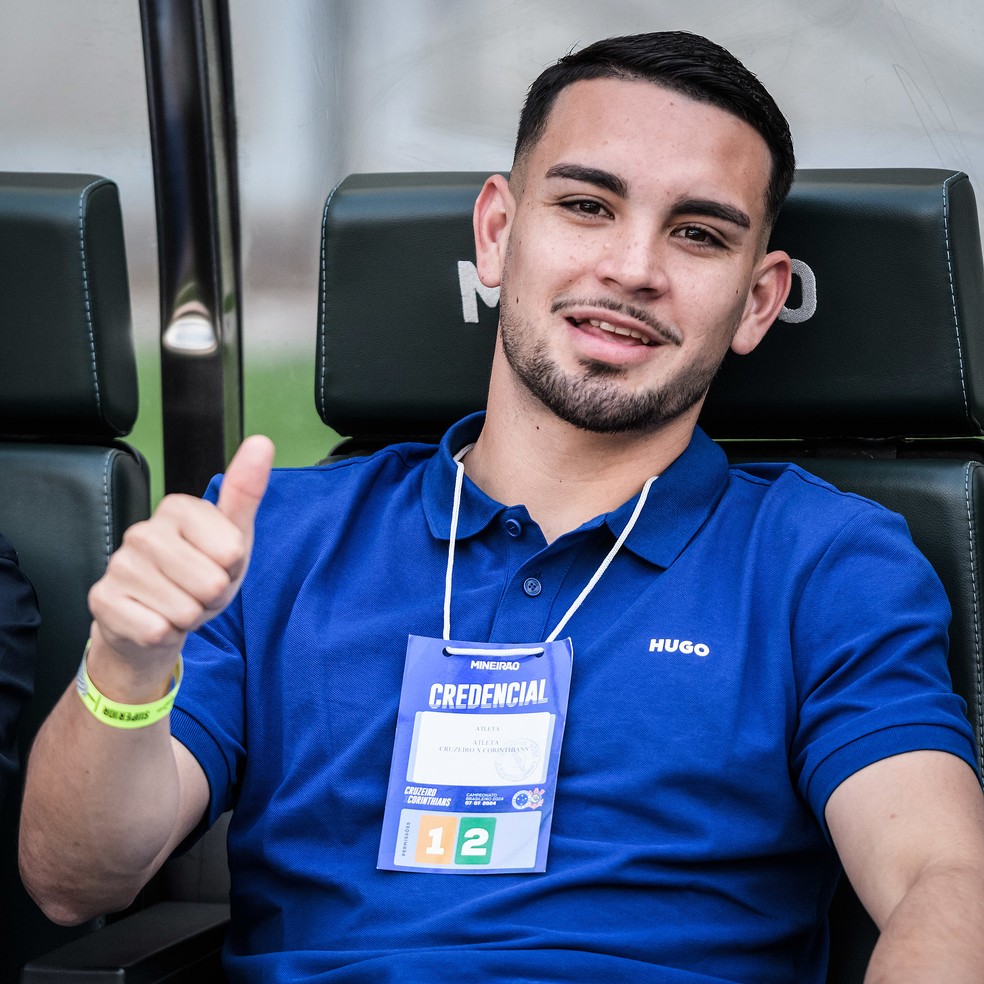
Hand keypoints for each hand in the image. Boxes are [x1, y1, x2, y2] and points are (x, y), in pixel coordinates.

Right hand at [87, 436, 274, 688]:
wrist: (154, 620)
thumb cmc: (199, 574)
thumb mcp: (233, 538)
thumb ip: (246, 493)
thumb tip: (261, 442)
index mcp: (177, 508)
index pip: (232, 552)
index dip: (232, 569)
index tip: (217, 564)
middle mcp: (142, 531)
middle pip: (210, 583)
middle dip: (212, 597)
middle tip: (197, 590)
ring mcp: (118, 565)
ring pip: (184, 610)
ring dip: (189, 617)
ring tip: (177, 603)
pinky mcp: (102, 600)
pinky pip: (156, 630)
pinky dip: (165, 634)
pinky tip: (154, 620)